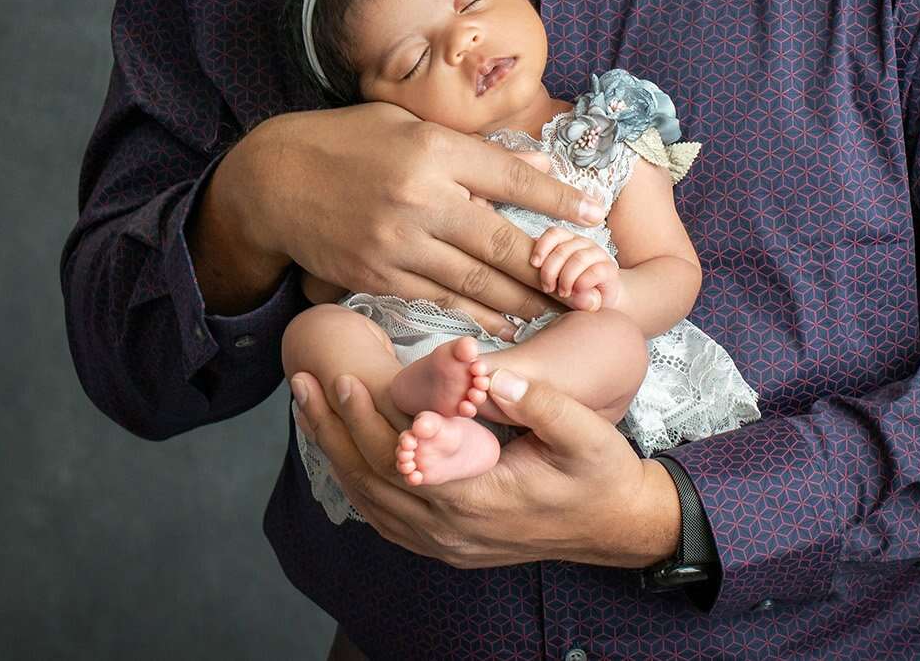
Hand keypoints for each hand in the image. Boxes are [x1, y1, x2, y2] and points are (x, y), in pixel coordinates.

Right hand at [193, 102, 608, 338]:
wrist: (275, 182)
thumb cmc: (351, 143)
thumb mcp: (412, 126)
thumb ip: (474, 150)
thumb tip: (536, 162)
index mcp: (433, 150)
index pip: (510, 176)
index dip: (558, 197)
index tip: (595, 212)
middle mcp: (419, 198)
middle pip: (501, 240)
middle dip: (552, 269)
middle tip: (592, 288)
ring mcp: (398, 243)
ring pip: (476, 280)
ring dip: (523, 301)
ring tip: (560, 313)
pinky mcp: (379, 276)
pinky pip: (440, 299)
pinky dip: (477, 314)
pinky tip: (506, 324)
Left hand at [288, 366, 680, 568]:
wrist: (615, 527)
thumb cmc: (601, 475)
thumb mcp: (585, 433)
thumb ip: (539, 403)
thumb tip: (489, 375)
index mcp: (480, 499)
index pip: (403, 463)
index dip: (368, 422)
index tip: (344, 380)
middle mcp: (452, 529)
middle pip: (372, 481)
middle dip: (333, 430)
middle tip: (303, 384)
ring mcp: (446, 543)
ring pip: (371, 502)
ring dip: (335, 453)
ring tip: (308, 409)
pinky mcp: (446, 544)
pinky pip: (385, 517)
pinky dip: (356, 481)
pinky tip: (341, 450)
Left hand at [530, 228, 622, 310]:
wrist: (602, 301)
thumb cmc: (572, 288)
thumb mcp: (555, 278)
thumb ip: (547, 269)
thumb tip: (533, 262)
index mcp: (569, 241)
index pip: (554, 233)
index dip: (542, 247)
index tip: (534, 264)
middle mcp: (584, 243)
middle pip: (563, 249)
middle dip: (550, 271)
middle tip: (547, 288)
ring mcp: (598, 255)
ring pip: (578, 258)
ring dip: (566, 278)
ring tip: (562, 293)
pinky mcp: (609, 269)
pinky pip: (595, 271)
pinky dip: (582, 283)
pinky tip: (577, 292)